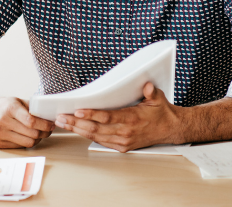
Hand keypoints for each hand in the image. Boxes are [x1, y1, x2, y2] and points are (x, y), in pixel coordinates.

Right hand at [0, 96, 54, 148]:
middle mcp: (2, 121)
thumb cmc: (2, 106)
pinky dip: (26, 143)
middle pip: (31, 133)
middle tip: (48, 130)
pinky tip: (27, 137)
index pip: (31, 121)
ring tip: (39, 134)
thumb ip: (32, 107)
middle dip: (44, 133)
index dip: (45, 125)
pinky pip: (19, 147)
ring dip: (37, 140)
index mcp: (9, 108)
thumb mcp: (16, 101)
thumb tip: (49, 116)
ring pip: (27, 143)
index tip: (51, 125)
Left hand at [54, 82, 181, 151]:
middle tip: (60, 117)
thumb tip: (145, 85)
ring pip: (95, 136)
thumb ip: (150, 91)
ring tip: (63, 123)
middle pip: (95, 128)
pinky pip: (100, 141)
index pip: (107, 117)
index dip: (91, 114)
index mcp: (132, 119)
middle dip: (75, 123)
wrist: (170, 129)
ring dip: (77, 130)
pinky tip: (76, 129)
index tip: (77, 111)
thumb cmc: (161, 112)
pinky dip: (86, 135)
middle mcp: (125, 133)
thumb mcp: (158, 98)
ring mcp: (123, 141)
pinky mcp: (121, 147)